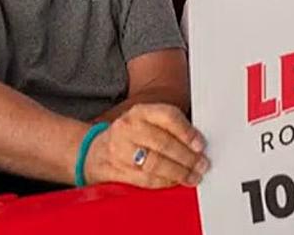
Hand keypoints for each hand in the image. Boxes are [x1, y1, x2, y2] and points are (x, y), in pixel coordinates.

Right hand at [84, 104, 208, 188]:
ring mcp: (119, 150)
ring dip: (178, 172)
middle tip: (201, 164)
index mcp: (141, 111)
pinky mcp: (115, 170)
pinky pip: (144, 179)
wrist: (93, 150)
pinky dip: (163, 182)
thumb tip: (197, 142)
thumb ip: (170, 127)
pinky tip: (174, 182)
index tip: (200, 144)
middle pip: (163, 143)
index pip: (168, 117)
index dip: (187, 132)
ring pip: (154, 163)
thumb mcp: (147, 121)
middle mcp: (128, 128)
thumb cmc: (130, 135)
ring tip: (192, 176)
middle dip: (187, 157)